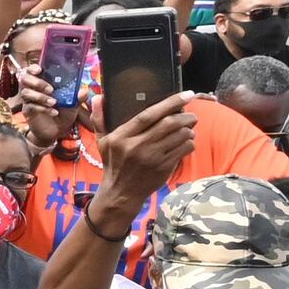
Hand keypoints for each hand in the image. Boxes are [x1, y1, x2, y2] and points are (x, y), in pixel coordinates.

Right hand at [96, 92, 195, 206]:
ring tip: (187, 129)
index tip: (185, 95)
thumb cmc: (113, 164)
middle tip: (191, 115)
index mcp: (121, 137)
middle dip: (186, 116)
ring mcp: (152, 157)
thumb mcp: (102, 142)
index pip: (148, 115)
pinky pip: (185, 149)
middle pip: (170, 123)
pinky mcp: (164, 167)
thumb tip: (97, 97)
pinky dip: (189, 143)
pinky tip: (185, 143)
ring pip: (181, 135)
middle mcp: (136, 146)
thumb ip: (100, 119)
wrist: (120, 193)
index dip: (170, 103)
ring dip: (189, 130)